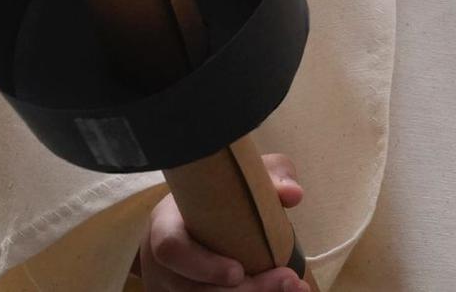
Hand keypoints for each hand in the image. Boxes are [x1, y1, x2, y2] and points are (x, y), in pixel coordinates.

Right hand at [139, 153, 308, 291]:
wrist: (205, 212)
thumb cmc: (222, 192)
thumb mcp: (245, 175)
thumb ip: (272, 176)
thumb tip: (293, 195)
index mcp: (166, 223)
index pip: (170, 248)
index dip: (202, 264)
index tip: (238, 271)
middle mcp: (162, 262)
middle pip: (190, 289)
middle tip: (286, 280)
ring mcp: (169, 285)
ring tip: (292, 287)